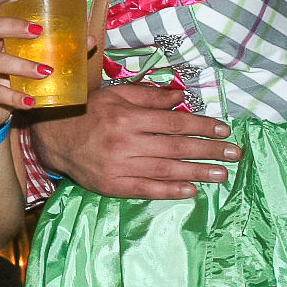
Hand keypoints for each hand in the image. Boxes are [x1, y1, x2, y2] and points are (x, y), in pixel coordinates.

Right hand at [27, 81, 237, 198]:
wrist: (52, 138)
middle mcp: (125, 142)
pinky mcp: (112, 186)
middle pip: (175, 148)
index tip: (224, 130)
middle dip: (209, 150)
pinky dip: (169, 191)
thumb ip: (148, 96)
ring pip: (165, 171)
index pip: (173, 122)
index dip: (201, 126)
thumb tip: (181, 97)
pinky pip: (145, 189)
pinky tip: (190, 191)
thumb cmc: (86, 112)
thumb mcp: (115, 95)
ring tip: (222, 174)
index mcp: (127, 117)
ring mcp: (118, 166)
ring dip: (197, 173)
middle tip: (235, 154)